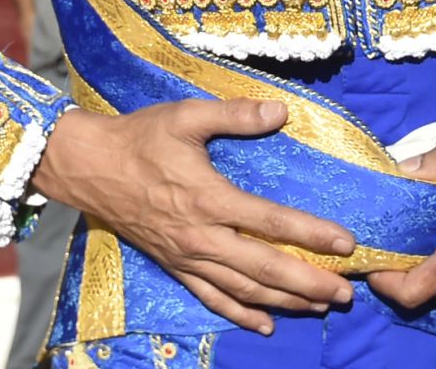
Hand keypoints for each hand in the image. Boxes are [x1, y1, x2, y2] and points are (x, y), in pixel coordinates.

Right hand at [30, 101, 355, 333]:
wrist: (89, 168)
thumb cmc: (140, 138)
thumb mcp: (186, 116)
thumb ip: (235, 115)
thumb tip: (281, 111)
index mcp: (209, 198)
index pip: (272, 222)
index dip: (312, 234)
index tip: (346, 244)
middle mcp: (202, 236)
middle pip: (265, 268)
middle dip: (309, 283)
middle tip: (346, 292)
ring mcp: (187, 257)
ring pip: (243, 289)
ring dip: (284, 301)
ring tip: (320, 307)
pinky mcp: (174, 266)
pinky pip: (212, 297)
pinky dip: (240, 313)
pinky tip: (264, 324)